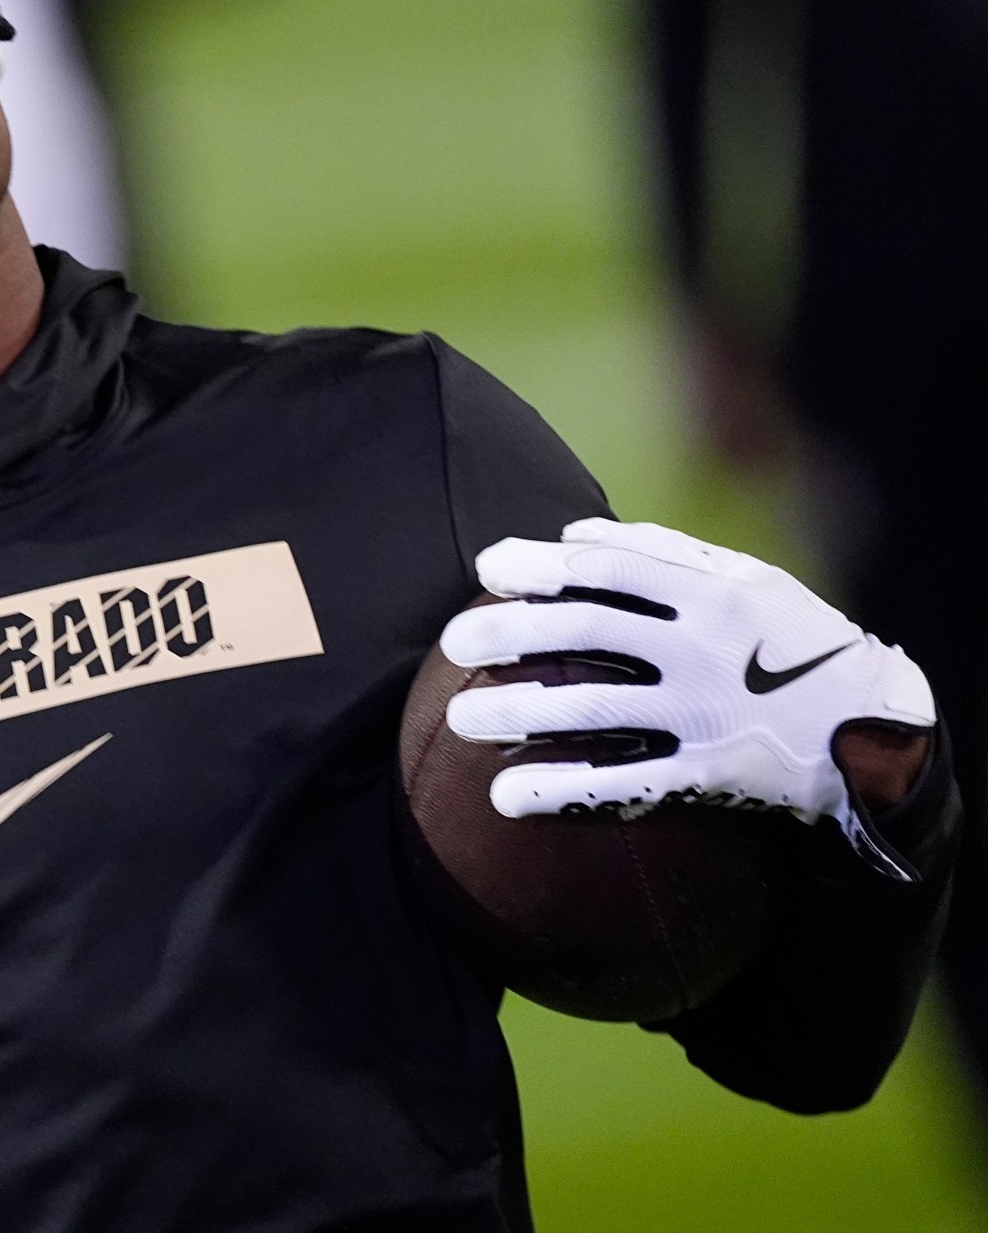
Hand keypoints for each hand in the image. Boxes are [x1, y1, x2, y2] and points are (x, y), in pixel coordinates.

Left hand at [440, 518, 936, 879]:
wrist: (877, 726)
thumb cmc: (792, 643)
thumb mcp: (748, 582)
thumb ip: (664, 554)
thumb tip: (573, 532)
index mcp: (713, 593)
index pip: (608, 567)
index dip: (539, 565)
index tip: (485, 569)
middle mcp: (706, 649)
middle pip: (587, 630)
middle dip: (510, 634)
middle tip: (455, 644)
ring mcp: (708, 714)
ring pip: (595, 709)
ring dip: (516, 713)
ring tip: (459, 719)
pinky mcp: (713, 776)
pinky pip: (626, 786)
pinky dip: (561, 791)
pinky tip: (505, 798)